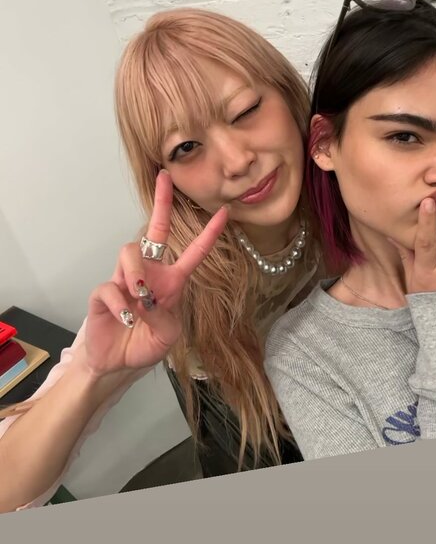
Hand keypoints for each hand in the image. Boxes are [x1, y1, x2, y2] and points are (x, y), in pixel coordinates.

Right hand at [82, 171, 228, 377]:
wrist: (117, 365)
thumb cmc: (145, 345)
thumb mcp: (168, 335)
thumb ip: (165, 316)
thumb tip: (147, 298)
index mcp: (171, 282)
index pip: (193, 252)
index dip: (209, 233)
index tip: (224, 212)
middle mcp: (148, 273)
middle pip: (154, 229)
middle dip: (161, 202)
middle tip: (164, 178)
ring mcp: (124, 280)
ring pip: (130, 251)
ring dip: (137, 272)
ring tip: (140, 297)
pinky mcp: (103, 292)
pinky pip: (111, 285)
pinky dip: (120, 302)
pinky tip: (126, 318)